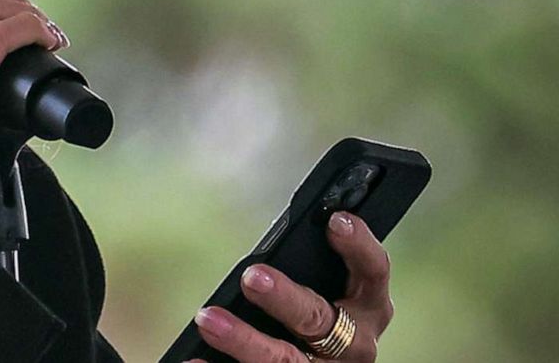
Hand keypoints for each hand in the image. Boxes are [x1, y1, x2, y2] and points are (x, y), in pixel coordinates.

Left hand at [188, 211, 394, 361]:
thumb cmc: (311, 318)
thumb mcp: (320, 291)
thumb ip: (303, 271)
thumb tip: (260, 251)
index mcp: (368, 307)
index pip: (373, 271)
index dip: (359, 245)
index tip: (334, 219)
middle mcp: (355, 344)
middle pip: (320, 318)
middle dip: (285, 298)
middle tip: (251, 277)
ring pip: (286, 359)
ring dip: (245, 339)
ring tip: (208, 319)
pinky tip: (194, 360)